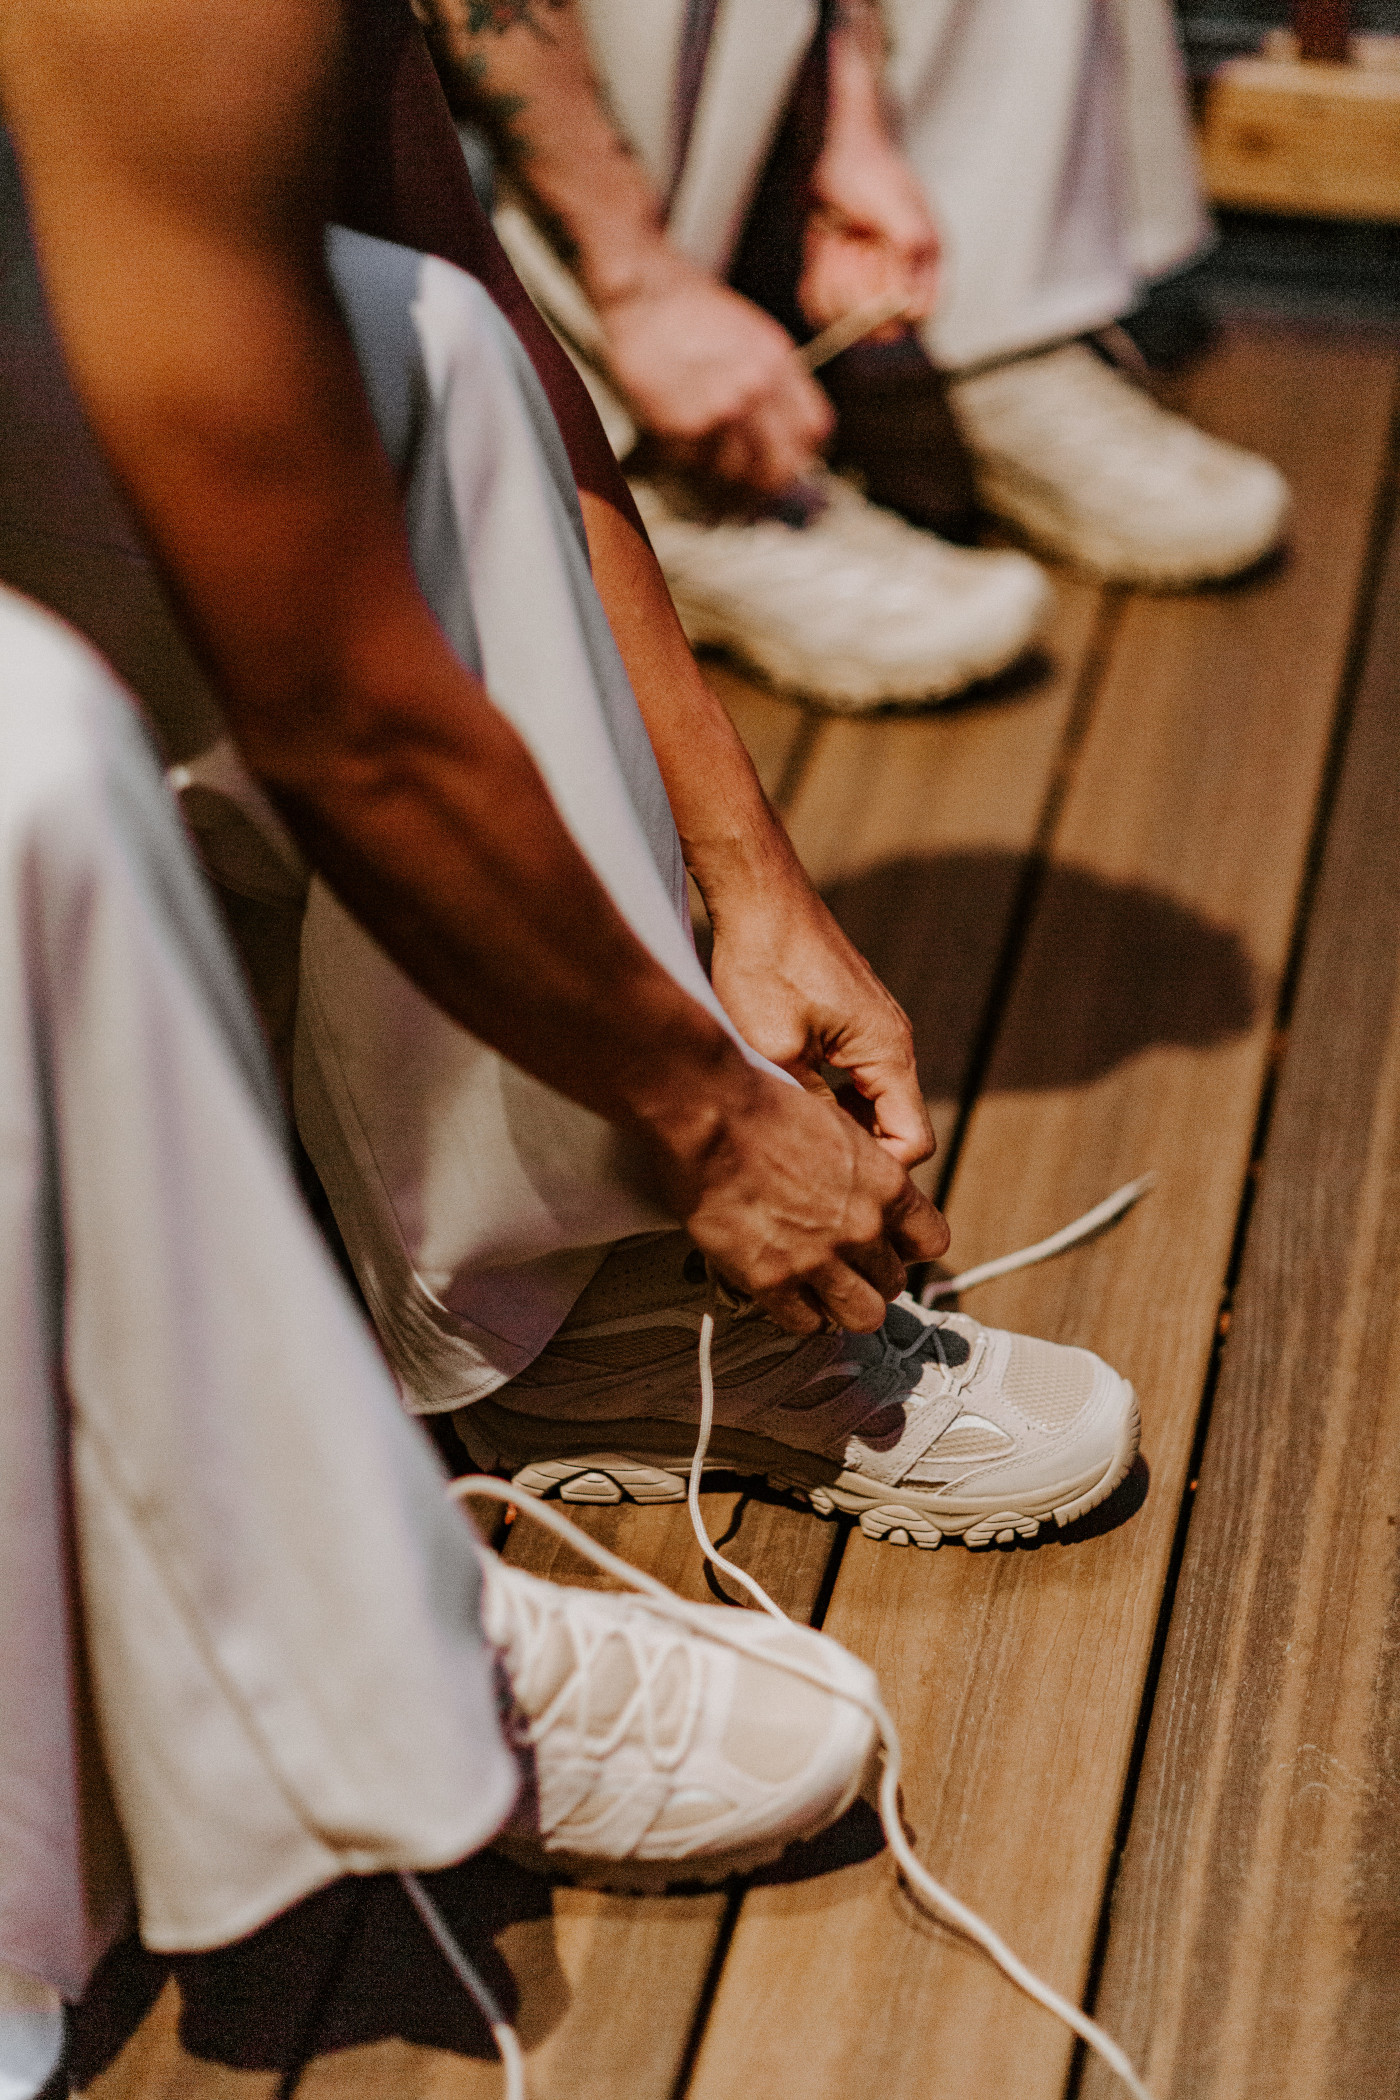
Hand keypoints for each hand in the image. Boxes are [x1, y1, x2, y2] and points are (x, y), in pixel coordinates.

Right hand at [596, 252, 833, 493]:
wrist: (647, 297)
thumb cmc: (697, 314)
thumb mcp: (759, 337)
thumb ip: (782, 384)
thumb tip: (796, 432)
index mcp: (780, 365)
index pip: (814, 430)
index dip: (804, 449)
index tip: (790, 455)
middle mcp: (756, 389)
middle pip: (782, 464)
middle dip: (769, 474)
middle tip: (754, 473)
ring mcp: (721, 410)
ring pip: (739, 471)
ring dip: (725, 465)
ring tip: (711, 442)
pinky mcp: (685, 426)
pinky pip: (698, 462)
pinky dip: (691, 454)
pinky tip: (684, 427)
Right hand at [648, 1060, 948, 1333]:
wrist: (708, 1115)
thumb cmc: (762, 1105)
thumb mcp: (835, 1124)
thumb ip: (860, 1168)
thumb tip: (862, 1188)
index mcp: (884, 1184)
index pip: (932, 1240)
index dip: (908, 1246)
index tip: (890, 1245)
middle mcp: (861, 1228)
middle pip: (894, 1283)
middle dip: (871, 1277)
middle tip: (847, 1268)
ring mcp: (818, 1259)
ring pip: (862, 1315)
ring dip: (844, 1306)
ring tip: (823, 1293)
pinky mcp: (772, 1281)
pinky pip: (804, 1323)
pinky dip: (798, 1314)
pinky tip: (786, 1295)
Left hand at [707, 871, 934, 1168]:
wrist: (758, 898)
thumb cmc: (764, 965)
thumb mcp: (775, 1051)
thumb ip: (809, 1109)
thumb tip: (821, 1156)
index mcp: (888, 1052)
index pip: (913, 1142)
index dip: (877, 1173)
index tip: (827, 1182)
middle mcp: (895, 1040)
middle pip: (897, 1126)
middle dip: (858, 1155)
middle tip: (802, 1169)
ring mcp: (876, 1027)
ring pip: (876, 1102)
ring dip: (842, 1125)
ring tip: (791, 1135)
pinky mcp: (853, 1017)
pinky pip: (858, 1075)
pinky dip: (833, 1097)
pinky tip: (788, 1097)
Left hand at [798, 138, 940, 334]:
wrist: (836, 160)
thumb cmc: (871, 174)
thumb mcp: (892, 202)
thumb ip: (909, 245)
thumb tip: (914, 306)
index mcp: (929, 265)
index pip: (919, 316)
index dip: (894, 301)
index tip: (877, 259)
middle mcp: (903, 287)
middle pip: (880, 329)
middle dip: (858, 285)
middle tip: (855, 243)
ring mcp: (870, 296)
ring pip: (847, 324)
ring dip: (835, 280)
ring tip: (842, 242)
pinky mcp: (840, 295)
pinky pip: (823, 313)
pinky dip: (816, 284)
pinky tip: (826, 252)